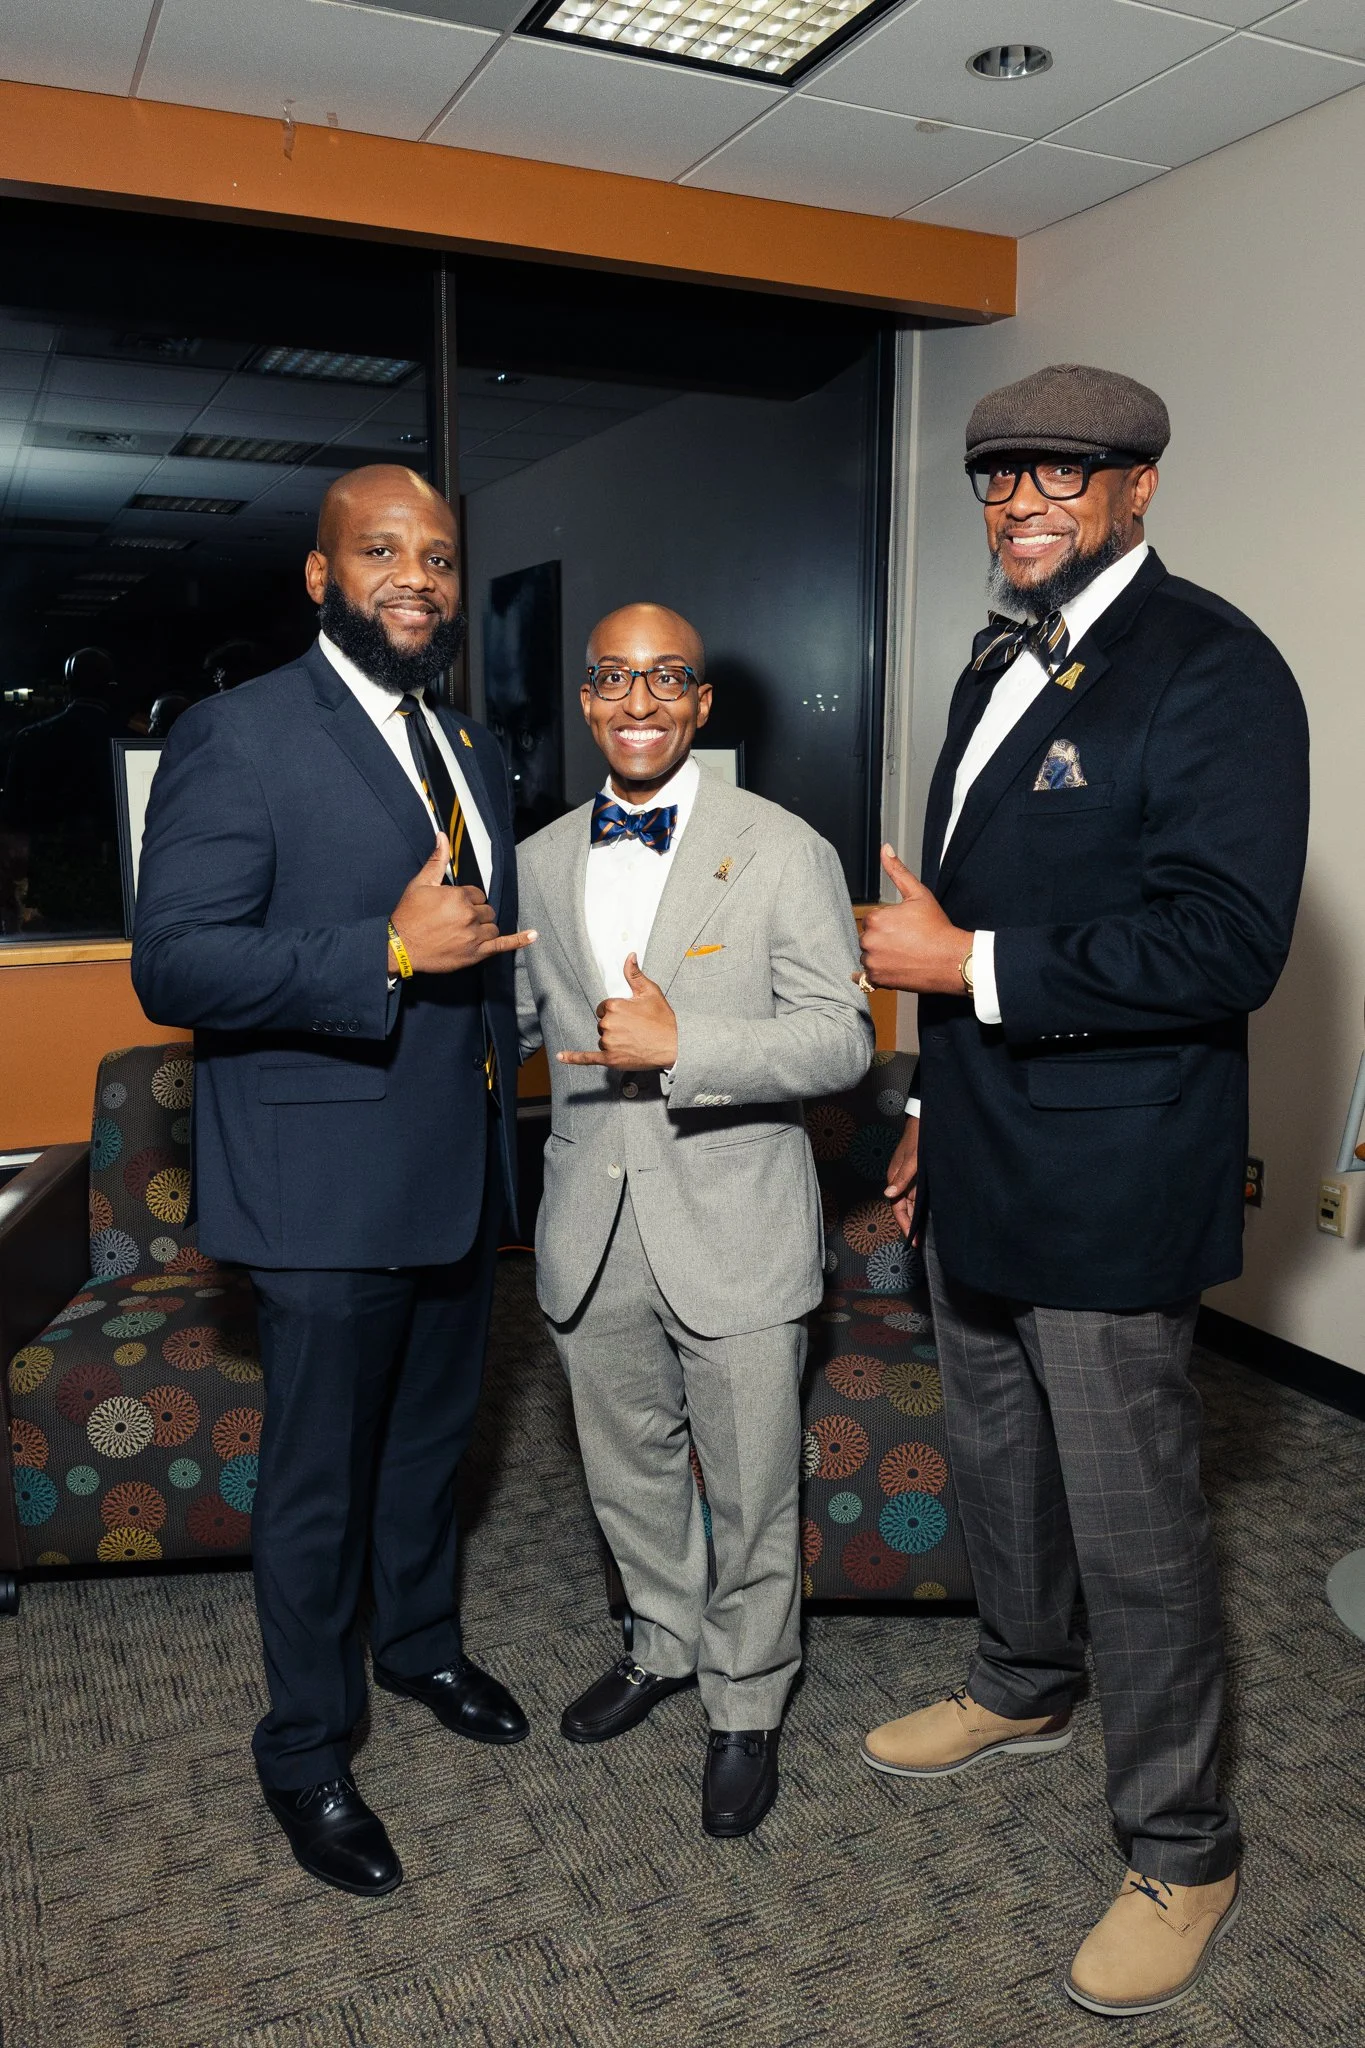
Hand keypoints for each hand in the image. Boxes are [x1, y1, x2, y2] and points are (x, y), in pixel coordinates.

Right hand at [390, 834, 536, 973]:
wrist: (399, 947)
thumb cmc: (408, 916)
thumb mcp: (420, 884)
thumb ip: (437, 861)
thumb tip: (443, 837)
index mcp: (458, 896)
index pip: (476, 894)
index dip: (465, 900)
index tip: (452, 907)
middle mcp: (469, 915)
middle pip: (486, 911)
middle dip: (475, 914)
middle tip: (455, 921)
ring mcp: (474, 936)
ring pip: (492, 926)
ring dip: (483, 928)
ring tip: (465, 932)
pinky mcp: (475, 954)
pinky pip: (503, 945)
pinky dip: (520, 940)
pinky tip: (534, 935)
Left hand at [558, 953, 678, 1068]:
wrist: (675, 1045)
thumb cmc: (663, 1019)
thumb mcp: (650, 992)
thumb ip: (634, 974)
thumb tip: (629, 956)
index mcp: (614, 1006)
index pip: (604, 1008)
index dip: (617, 1012)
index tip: (630, 1016)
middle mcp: (608, 1024)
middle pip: (603, 1024)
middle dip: (616, 1026)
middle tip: (636, 1029)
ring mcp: (608, 1043)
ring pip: (603, 1039)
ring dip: (614, 1040)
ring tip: (635, 1041)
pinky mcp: (610, 1059)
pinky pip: (587, 1058)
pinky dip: (574, 1058)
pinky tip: (562, 1057)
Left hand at [857, 845, 973, 996]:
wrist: (951, 959)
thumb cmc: (937, 928)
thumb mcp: (919, 894)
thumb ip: (898, 871)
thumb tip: (885, 849)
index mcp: (876, 919)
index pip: (872, 920)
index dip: (889, 923)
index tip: (905, 928)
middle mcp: (869, 940)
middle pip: (868, 938)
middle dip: (882, 939)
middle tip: (907, 942)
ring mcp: (873, 962)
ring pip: (868, 956)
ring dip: (880, 956)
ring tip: (903, 956)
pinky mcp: (877, 980)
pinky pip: (865, 978)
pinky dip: (874, 975)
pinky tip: (887, 969)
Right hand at [885, 1116, 919, 1240]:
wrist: (924, 1119)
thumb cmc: (918, 1137)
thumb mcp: (912, 1159)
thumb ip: (902, 1178)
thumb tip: (889, 1194)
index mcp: (895, 1178)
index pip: (898, 1207)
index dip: (905, 1224)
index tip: (913, 1240)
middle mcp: (900, 1180)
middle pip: (904, 1208)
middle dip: (911, 1224)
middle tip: (921, 1241)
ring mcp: (908, 1178)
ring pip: (912, 1202)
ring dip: (917, 1216)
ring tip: (926, 1232)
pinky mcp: (916, 1174)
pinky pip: (917, 1194)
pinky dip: (921, 1205)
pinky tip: (929, 1213)